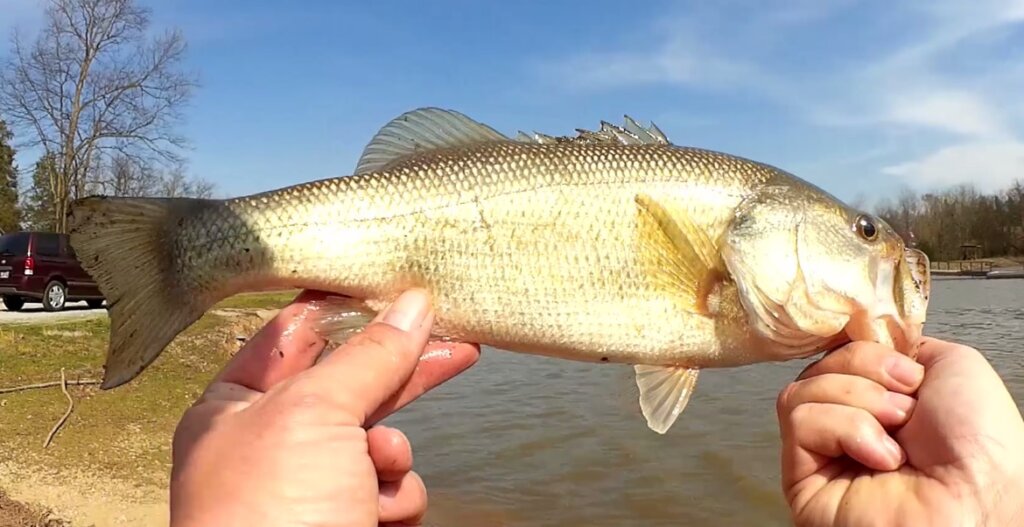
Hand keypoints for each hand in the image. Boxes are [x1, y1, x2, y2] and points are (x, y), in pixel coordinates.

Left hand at [169, 289, 479, 526]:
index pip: (294, 335)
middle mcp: (268, 445)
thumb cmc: (267, 518)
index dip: (345, 307)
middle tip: (453, 338)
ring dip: (390, 453)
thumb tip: (413, 305)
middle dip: (399, 367)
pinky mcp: (346, 524)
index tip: (395, 284)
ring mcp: (309, 490)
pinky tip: (381, 513)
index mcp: (233, 408)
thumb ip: (369, 356)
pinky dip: (394, 497)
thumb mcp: (314, 414)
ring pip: (378, 440)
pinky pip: (390, 489)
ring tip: (377, 471)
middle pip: (348, 383)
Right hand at [777, 338, 1023, 525]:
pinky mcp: (802, 479)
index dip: (860, 347)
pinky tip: (880, 457)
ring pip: (803, 389)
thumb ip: (900, 344)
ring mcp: (824, 454)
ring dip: (858, 401)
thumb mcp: (952, 364)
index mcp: (882, 399)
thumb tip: (861, 334)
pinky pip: (800, 419)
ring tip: (896, 433)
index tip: (897, 360)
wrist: (979, 495)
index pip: (838, 351)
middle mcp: (850, 425)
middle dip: (866, 373)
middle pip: (819, 366)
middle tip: (906, 404)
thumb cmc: (983, 446)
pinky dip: (845, 429)